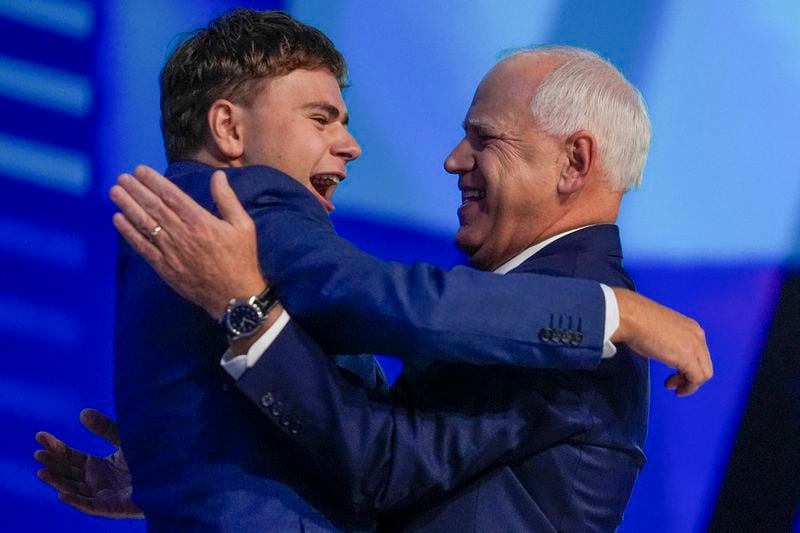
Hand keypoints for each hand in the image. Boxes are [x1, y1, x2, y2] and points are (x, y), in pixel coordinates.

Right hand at [34, 408, 143, 518]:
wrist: (173, 472)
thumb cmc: (150, 457)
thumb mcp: (125, 439)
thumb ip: (105, 429)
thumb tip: (83, 412)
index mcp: (96, 466)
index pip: (69, 456)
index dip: (55, 447)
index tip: (39, 436)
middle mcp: (95, 481)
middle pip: (67, 473)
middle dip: (52, 464)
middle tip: (38, 453)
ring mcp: (103, 495)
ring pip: (73, 490)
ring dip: (57, 482)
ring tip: (41, 471)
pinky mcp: (113, 508)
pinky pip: (90, 507)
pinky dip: (75, 501)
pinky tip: (61, 494)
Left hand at [109, 165, 265, 318]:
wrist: (234, 296)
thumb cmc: (241, 259)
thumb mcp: (243, 226)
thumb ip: (228, 199)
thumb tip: (218, 175)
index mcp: (200, 221)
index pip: (171, 196)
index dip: (153, 181)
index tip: (139, 170)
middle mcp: (181, 234)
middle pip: (153, 207)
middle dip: (136, 190)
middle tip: (122, 177)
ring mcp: (170, 251)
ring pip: (144, 224)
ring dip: (128, 206)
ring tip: (115, 192)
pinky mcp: (164, 267)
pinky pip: (142, 246)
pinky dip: (128, 232)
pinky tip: (118, 219)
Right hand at [612, 288, 712, 395]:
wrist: (632, 317)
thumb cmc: (637, 320)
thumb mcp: (660, 329)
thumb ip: (669, 340)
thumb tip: (664, 351)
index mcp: (692, 327)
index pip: (700, 353)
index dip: (689, 366)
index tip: (676, 372)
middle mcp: (698, 336)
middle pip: (705, 364)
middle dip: (691, 376)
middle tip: (674, 382)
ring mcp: (695, 347)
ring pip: (704, 374)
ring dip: (689, 384)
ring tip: (674, 387)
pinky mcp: (688, 358)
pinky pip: (696, 379)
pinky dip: (688, 388)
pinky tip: (676, 389)